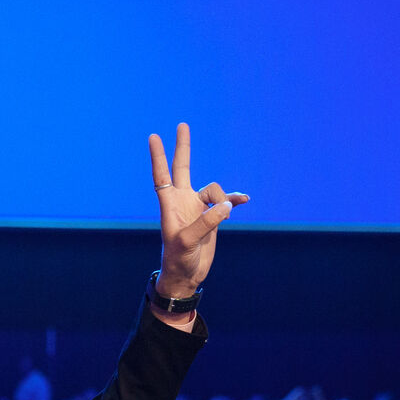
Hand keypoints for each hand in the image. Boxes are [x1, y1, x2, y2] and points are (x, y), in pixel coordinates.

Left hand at [148, 123, 247, 301]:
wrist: (187, 275)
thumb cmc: (178, 259)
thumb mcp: (188, 241)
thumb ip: (206, 222)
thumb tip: (226, 206)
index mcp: (170, 205)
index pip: (162, 176)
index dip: (159, 157)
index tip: (154, 137)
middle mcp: (183, 201)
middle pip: (183, 168)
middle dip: (183, 147)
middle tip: (182, 125)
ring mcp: (198, 208)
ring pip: (214, 190)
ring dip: (223, 198)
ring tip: (227, 218)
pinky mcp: (213, 217)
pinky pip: (227, 203)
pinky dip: (235, 200)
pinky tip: (245, 199)